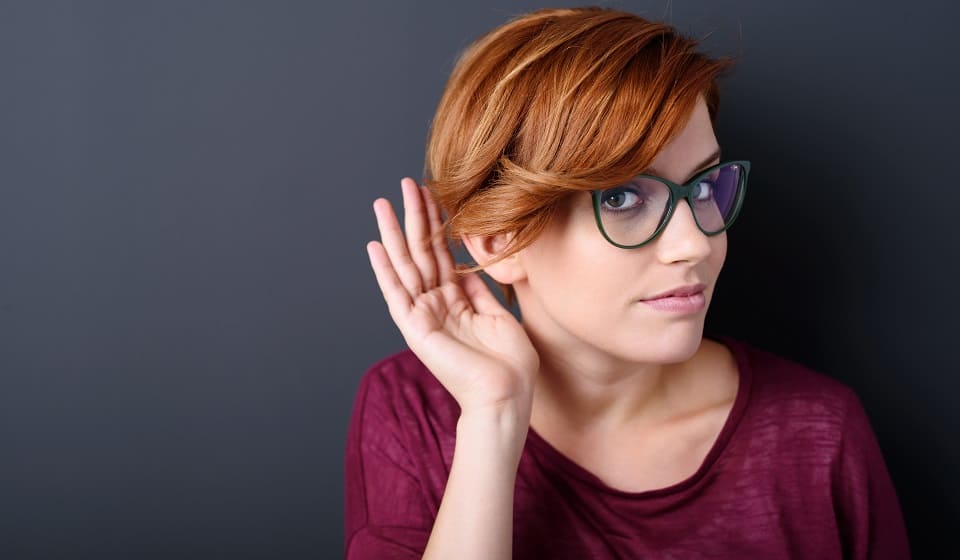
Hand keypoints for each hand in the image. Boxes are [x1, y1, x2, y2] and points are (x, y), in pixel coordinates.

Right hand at [366, 178, 538, 414]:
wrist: (507, 396)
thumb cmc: (509, 365)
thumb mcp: (498, 317)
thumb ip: (479, 291)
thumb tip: (468, 267)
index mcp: (456, 301)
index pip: (441, 253)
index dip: (437, 223)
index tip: (432, 192)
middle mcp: (435, 305)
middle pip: (421, 252)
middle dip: (413, 217)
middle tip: (405, 183)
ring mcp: (423, 316)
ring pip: (405, 265)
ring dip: (393, 233)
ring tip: (382, 203)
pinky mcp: (415, 329)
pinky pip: (396, 294)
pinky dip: (384, 270)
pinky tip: (374, 245)